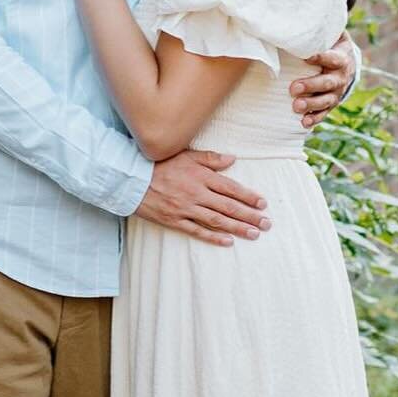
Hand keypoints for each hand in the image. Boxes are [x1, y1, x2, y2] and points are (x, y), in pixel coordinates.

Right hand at [135, 151, 271, 245]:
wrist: (130, 179)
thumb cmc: (158, 164)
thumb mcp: (185, 154)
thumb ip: (210, 158)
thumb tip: (233, 159)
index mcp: (200, 175)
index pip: (230, 187)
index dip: (248, 196)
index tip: (263, 203)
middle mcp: (196, 192)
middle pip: (228, 206)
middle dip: (249, 215)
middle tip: (267, 223)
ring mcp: (185, 208)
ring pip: (216, 220)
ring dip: (237, 227)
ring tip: (254, 233)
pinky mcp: (174, 220)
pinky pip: (197, 230)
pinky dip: (213, 237)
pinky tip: (228, 241)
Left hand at [289, 30, 357, 127]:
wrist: (348, 64)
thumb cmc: (332, 46)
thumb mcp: (332, 35)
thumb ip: (321, 30)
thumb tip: (301, 17)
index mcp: (341, 59)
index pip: (332, 58)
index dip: (321, 57)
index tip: (307, 56)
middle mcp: (341, 77)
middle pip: (327, 83)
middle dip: (311, 86)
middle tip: (293, 88)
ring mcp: (337, 93)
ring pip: (326, 100)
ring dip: (311, 104)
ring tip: (296, 106)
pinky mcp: (331, 104)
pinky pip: (324, 113)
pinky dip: (314, 118)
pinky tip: (304, 122)